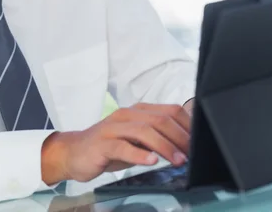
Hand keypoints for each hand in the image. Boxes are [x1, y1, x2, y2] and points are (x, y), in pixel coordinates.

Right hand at [42, 103, 192, 183]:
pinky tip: (151, 160)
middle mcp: (126, 115)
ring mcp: (113, 128)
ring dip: (164, 146)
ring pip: (143, 131)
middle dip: (179, 137)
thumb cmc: (108, 147)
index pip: (169, 111)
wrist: (73, 153)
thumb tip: (185, 143)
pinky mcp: (101, 144)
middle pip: (159, 120)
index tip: (199, 142)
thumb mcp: (135, 140)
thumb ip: (156, 138)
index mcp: (137, 111)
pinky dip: (139, 153)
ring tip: (177, 160)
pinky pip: (122, 146)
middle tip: (191, 153)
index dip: (186, 126)